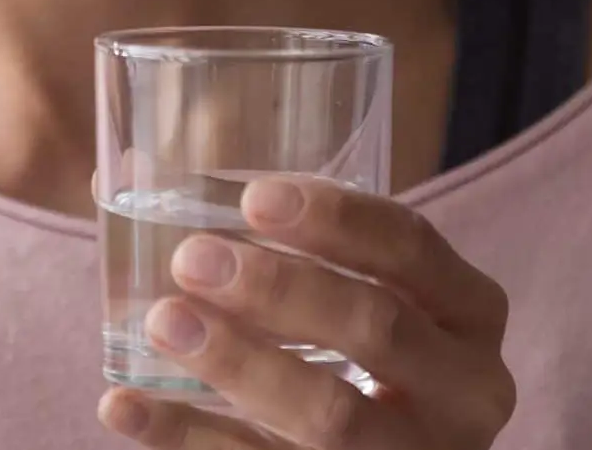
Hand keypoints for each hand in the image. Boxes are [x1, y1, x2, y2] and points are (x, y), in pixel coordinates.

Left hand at [97, 178, 516, 448]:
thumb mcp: (361, 302)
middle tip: (192, 259)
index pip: (413, 248)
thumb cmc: (363, 358)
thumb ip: (285, 246)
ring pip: (331, 415)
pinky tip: (123, 405)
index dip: (337, 219)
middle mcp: (465, 390)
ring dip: (239, 365)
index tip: (252, 198)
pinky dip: (186, 439)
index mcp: (469, 314)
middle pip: (378, 327)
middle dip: (281, 289)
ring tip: (161, 321)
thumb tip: (128, 169)